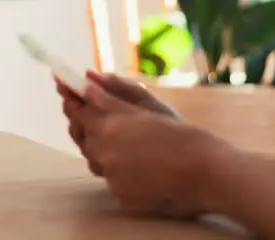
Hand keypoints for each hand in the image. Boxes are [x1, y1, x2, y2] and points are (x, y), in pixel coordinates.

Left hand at [76, 79, 226, 218]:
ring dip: (100, 148)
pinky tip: (137, 163)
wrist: (206, 173)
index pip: (78, 111)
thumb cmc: (181, 135)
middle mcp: (104, 152)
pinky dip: (118, 169)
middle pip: (82, 136)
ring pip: (94, 158)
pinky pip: (110, 177)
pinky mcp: (120, 195)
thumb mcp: (148, 107)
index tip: (67, 91)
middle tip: (94, 114)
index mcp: (110, 126)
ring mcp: (111, 176)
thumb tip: (88, 79)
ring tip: (123, 140)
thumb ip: (114, 93)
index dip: (72, 100)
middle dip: (85, 124)